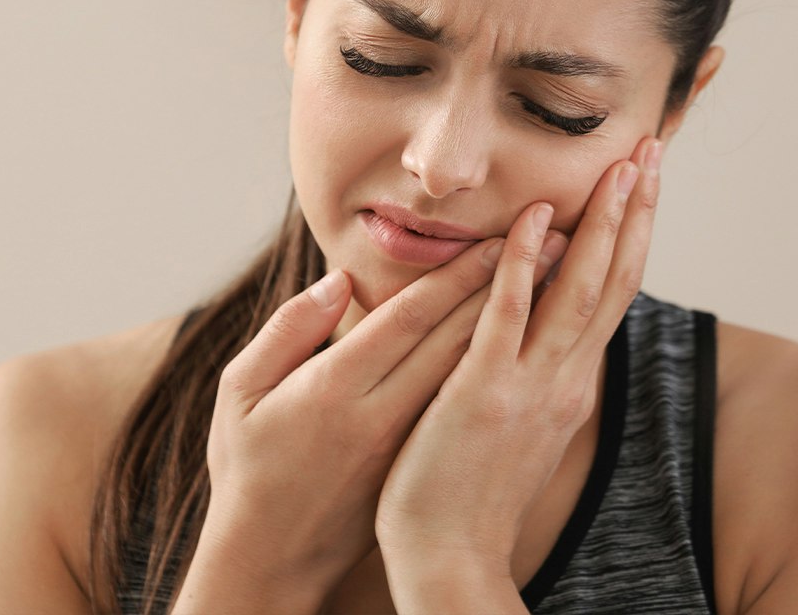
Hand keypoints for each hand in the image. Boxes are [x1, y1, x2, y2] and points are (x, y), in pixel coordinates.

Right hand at [179, 225, 566, 612]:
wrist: (270, 559)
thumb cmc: (249, 467)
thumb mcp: (241, 393)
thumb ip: (288, 330)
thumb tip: (337, 281)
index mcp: (336, 389)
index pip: (410, 318)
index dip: (457, 276)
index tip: (496, 238)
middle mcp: (380, 415)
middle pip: (455, 340)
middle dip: (505, 287)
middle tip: (553, 243)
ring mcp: (405, 445)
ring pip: (471, 372)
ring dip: (516, 323)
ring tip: (555, 281)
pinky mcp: (418, 466)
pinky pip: (466, 406)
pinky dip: (499, 367)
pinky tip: (528, 340)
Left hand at [375, 137, 662, 590]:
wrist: (452, 560)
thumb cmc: (478, 486)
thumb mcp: (531, 420)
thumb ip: (546, 365)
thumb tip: (554, 316)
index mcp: (573, 380)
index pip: (613, 292)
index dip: (633, 233)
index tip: (644, 182)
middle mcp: (566, 378)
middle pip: (612, 280)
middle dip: (635, 212)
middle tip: (651, 151)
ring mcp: (529, 384)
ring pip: (578, 291)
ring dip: (602, 226)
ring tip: (620, 168)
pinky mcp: (483, 392)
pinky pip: (507, 317)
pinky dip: (524, 265)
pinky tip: (535, 219)